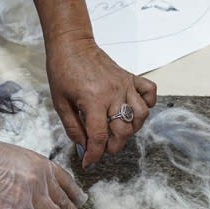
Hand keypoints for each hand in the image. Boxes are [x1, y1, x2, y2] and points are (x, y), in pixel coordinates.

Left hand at [45, 37, 156, 167]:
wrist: (72, 44)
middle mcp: (113, 94)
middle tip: (103, 146)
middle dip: (113, 146)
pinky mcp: (130, 77)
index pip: (100, 137)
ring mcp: (125, 85)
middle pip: (123, 130)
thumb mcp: (60, 103)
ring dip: (132, 129)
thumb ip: (73, 128)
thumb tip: (85, 147)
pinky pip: (150, 92)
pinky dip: (148, 104)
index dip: (94, 155)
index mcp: (93, 100)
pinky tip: (134, 109)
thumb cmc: (62, 71)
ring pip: (141, 116)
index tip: (89, 162)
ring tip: (118, 130)